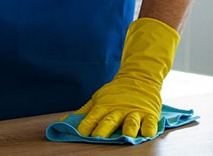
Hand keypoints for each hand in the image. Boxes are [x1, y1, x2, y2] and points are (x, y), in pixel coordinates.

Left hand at [75, 18, 178, 138]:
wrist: (140, 77)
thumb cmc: (116, 93)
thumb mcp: (98, 99)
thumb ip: (83, 112)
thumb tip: (62, 122)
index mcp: (105, 106)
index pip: (93, 116)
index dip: (87, 124)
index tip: (81, 132)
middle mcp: (119, 109)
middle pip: (111, 120)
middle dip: (104, 128)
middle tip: (98, 136)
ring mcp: (135, 111)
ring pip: (131, 121)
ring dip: (129, 128)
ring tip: (127, 135)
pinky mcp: (150, 114)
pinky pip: (150, 122)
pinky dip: (149, 127)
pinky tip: (148, 132)